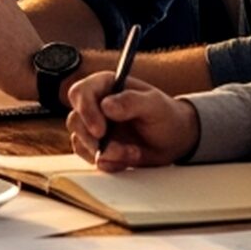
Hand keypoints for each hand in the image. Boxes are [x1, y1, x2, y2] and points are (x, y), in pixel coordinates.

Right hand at [65, 71, 199, 171]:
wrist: (175, 140)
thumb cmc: (166, 115)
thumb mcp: (154, 105)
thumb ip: (131, 101)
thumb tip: (106, 105)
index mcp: (106, 86)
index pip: (80, 92)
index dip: (85, 111)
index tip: (100, 130)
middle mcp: (96, 106)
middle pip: (75, 120)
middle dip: (94, 139)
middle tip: (117, 149)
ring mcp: (95, 128)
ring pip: (80, 142)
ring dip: (106, 153)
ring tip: (133, 152)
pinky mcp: (99, 148)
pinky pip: (91, 158)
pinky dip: (109, 163)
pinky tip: (129, 158)